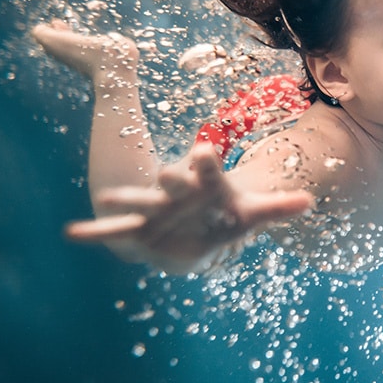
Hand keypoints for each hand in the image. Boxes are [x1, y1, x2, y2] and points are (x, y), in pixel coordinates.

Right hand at [66, 143, 314, 273]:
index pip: (208, 169)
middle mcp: (177, 192)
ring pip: (140, 204)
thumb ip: (276, 208)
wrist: (201, 218)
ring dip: (126, 202)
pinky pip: (116, 231)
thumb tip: (310, 203)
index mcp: (205, 182)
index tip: (205, 149)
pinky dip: (95, 232)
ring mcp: (156, 209)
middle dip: (170, 179)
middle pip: (174, 183)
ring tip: (106, 198)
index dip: (206, 161)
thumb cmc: (227, 213)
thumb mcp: (252, 213)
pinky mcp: (141, 228)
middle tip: (163, 173)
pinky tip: (72, 233)